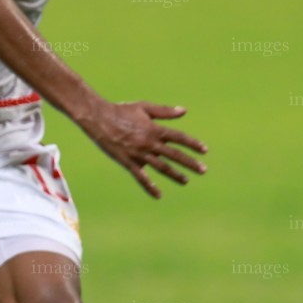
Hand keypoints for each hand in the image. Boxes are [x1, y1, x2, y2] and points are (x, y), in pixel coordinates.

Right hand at [81, 101, 207, 198]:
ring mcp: (139, 154)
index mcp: (154, 129)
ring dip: (175, 175)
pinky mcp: (128, 162)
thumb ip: (164, 111)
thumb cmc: (122, 111)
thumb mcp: (144, 107)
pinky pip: (141, 177)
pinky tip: (158, 195)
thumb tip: (183, 111)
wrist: (99, 118)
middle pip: (174, 155)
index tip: (204, 150)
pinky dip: (150, 187)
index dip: (192, 144)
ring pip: (161, 167)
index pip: (178, 138)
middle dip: (190, 163)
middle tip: (203, 170)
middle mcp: (149, 143)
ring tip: (186, 181)